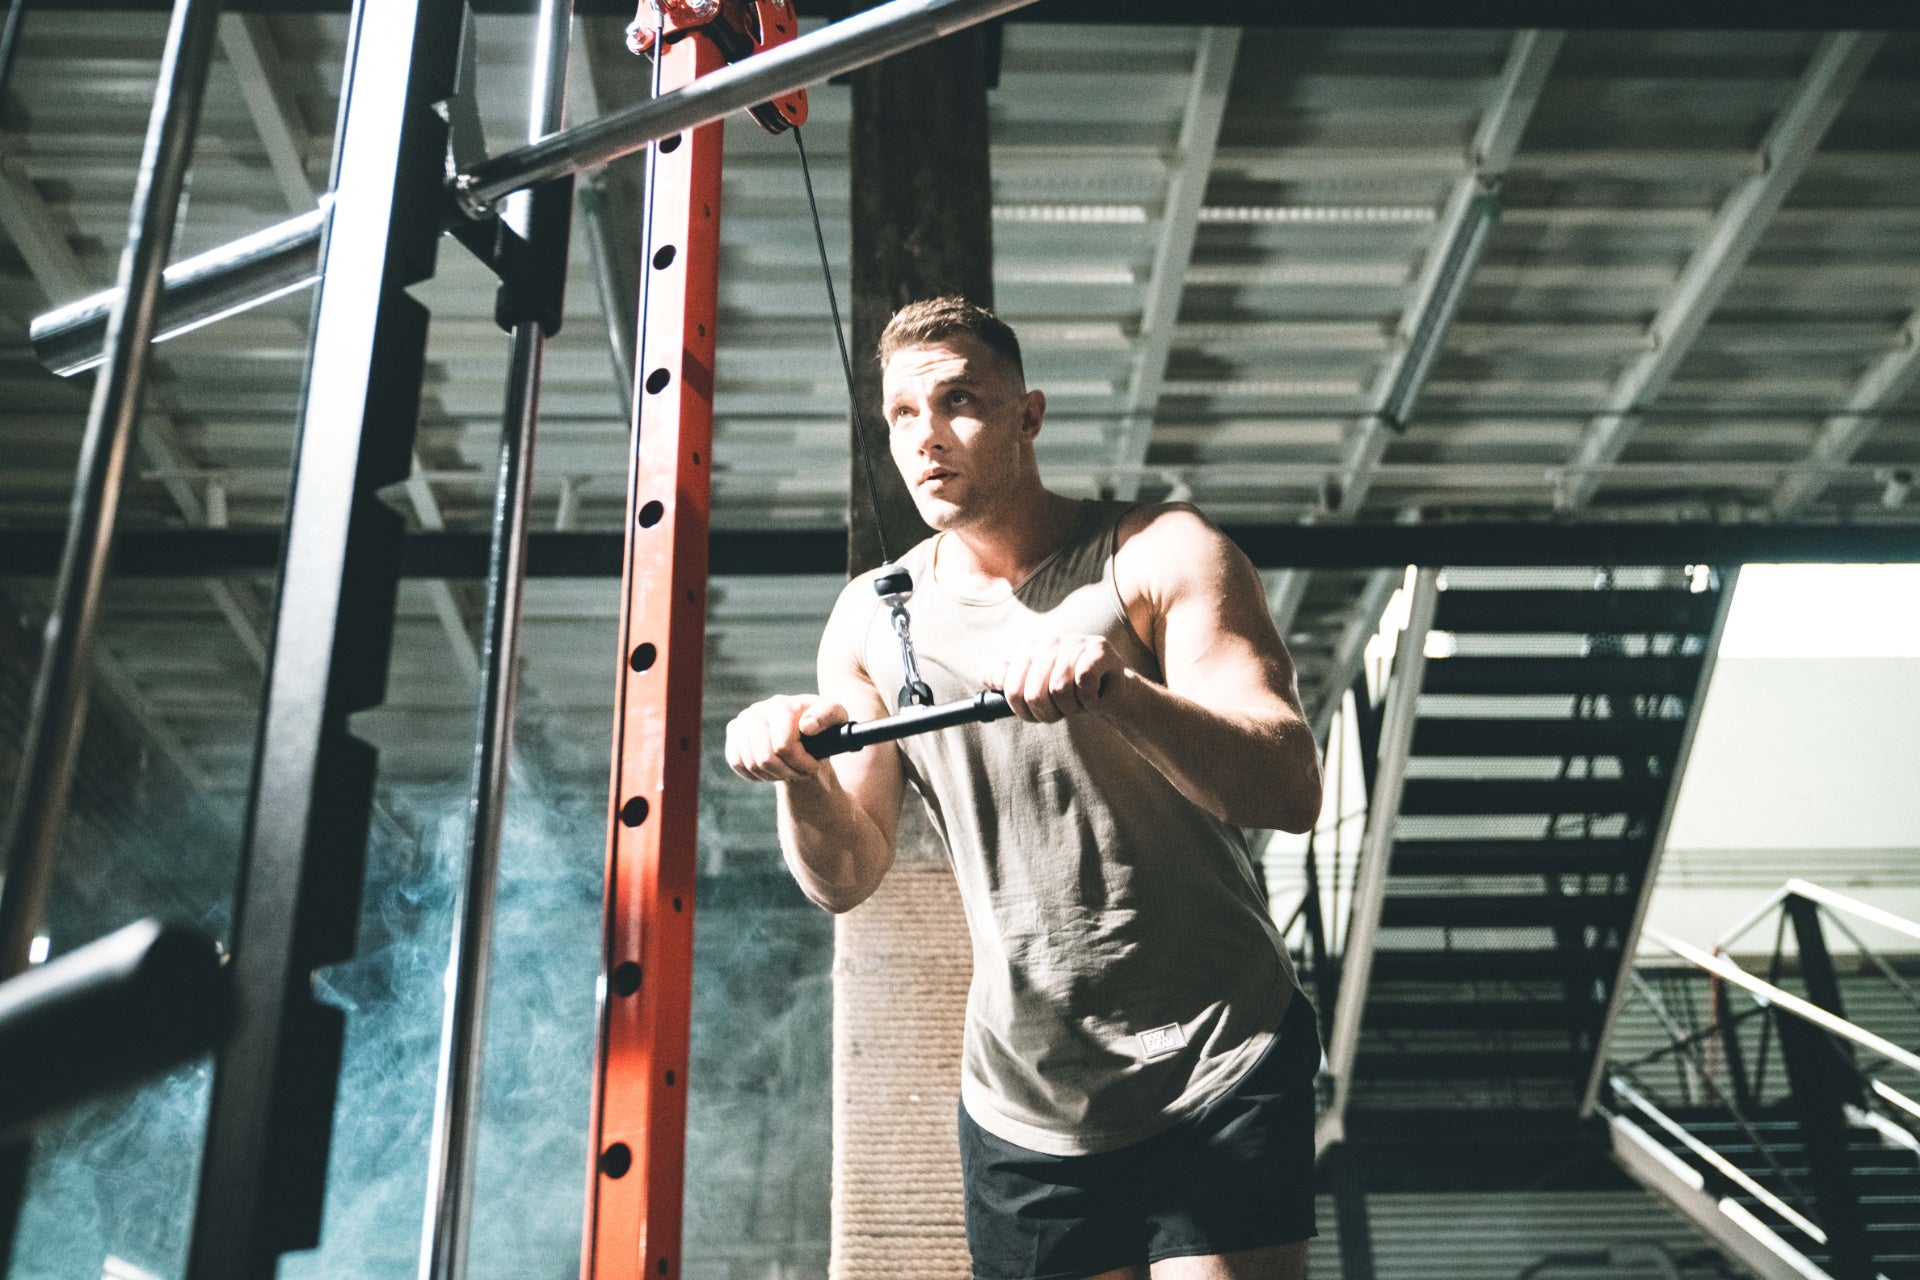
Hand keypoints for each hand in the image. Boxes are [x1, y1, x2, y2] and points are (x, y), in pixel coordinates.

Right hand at [725, 695, 848, 782]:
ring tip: (788, 769)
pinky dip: (756, 773)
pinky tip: (772, 768)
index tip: (812, 766)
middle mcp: (757, 710)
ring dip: (773, 774)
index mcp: (782, 705)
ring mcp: (742, 721)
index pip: (783, 746)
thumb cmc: (822, 726)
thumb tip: (806, 726)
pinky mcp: (733, 734)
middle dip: (786, 771)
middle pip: (764, 757)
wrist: (802, 732)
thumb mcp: (836, 718)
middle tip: (800, 771)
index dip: (799, 763)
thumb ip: (829, 716)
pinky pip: (737, 763)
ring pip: (751, 763)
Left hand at [987, 634, 1123, 723]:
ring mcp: (1074, 642)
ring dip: (1072, 708)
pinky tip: (1096, 693)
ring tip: (1080, 700)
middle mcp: (1049, 641)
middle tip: (1062, 709)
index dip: (1023, 711)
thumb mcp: (1032, 689)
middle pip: (1034, 695)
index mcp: (1028, 648)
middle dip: (1049, 713)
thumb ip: (1004, 680)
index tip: (1035, 712)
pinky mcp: (1099, 649)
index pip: (1010, 690)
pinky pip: (1084, 684)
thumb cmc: (1068, 692)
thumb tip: (987, 677)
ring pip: (1060, 690)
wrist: (1109, 691)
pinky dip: (1091, 700)